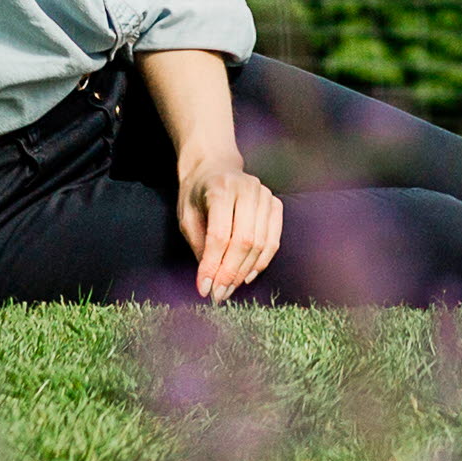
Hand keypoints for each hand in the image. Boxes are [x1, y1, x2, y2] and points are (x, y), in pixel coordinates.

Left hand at [181, 155, 285, 300]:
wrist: (215, 165)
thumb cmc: (197, 192)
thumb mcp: (186, 215)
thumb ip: (198, 243)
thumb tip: (210, 277)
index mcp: (221, 188)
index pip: (220, 235)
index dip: (213, 265)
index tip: (204, 288)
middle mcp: (248, 189)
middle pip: (244, 241)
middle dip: (230, 273)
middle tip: (218, 294)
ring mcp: (265, 196)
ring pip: (260, 244)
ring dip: (244, 272)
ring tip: (229, 288)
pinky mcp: (275, 204)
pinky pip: (273, 240)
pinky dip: (261, 262)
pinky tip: (246, 276)